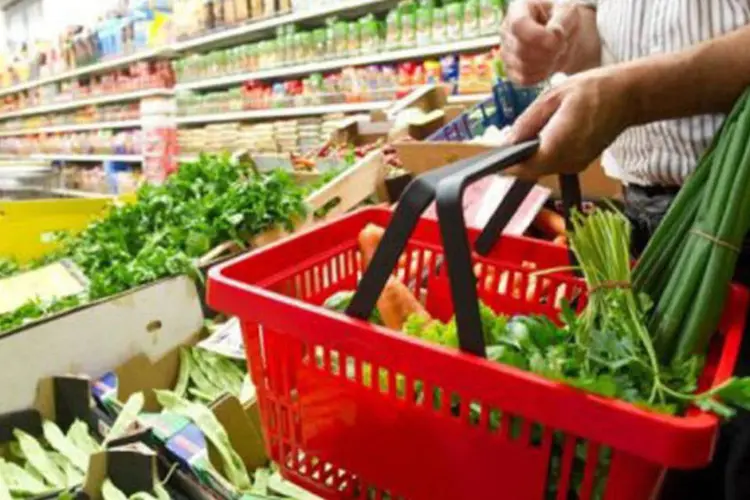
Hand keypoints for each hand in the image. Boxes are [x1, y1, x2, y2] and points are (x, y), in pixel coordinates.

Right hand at [500, 0, 582, 84]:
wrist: (563, 36)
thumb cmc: (564, 18)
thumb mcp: (568, 11)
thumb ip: (562, 20)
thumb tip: (553, 33)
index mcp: (518, 9)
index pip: (519, 25)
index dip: (538, 36)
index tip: (558, 40)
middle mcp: (506, 30)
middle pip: (521, 50)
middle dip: (548, 52)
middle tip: (563, 45)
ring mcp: (505, 51)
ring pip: (523, 67)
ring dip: (547, 64)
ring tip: (557, 54)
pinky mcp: (510, 70)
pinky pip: (524, 79)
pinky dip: (541, 75)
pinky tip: (549, 65)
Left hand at [505, 68, 635, 177]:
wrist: (628, 96)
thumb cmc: (592, 90)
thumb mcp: (552, 97)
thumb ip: (527, 122)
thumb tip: (508, 141)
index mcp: (557, 145)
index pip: (523, 168)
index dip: (506, 166)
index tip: (494, 160)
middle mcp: (566, 161)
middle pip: (531, 171)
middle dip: (517, 162)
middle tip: (507, 145)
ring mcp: (575, 164)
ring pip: (542, 169)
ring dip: (531, 158)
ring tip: (526, 137)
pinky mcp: (580, 163)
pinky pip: (555, 164)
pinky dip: (546, 155)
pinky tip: (545, 138)